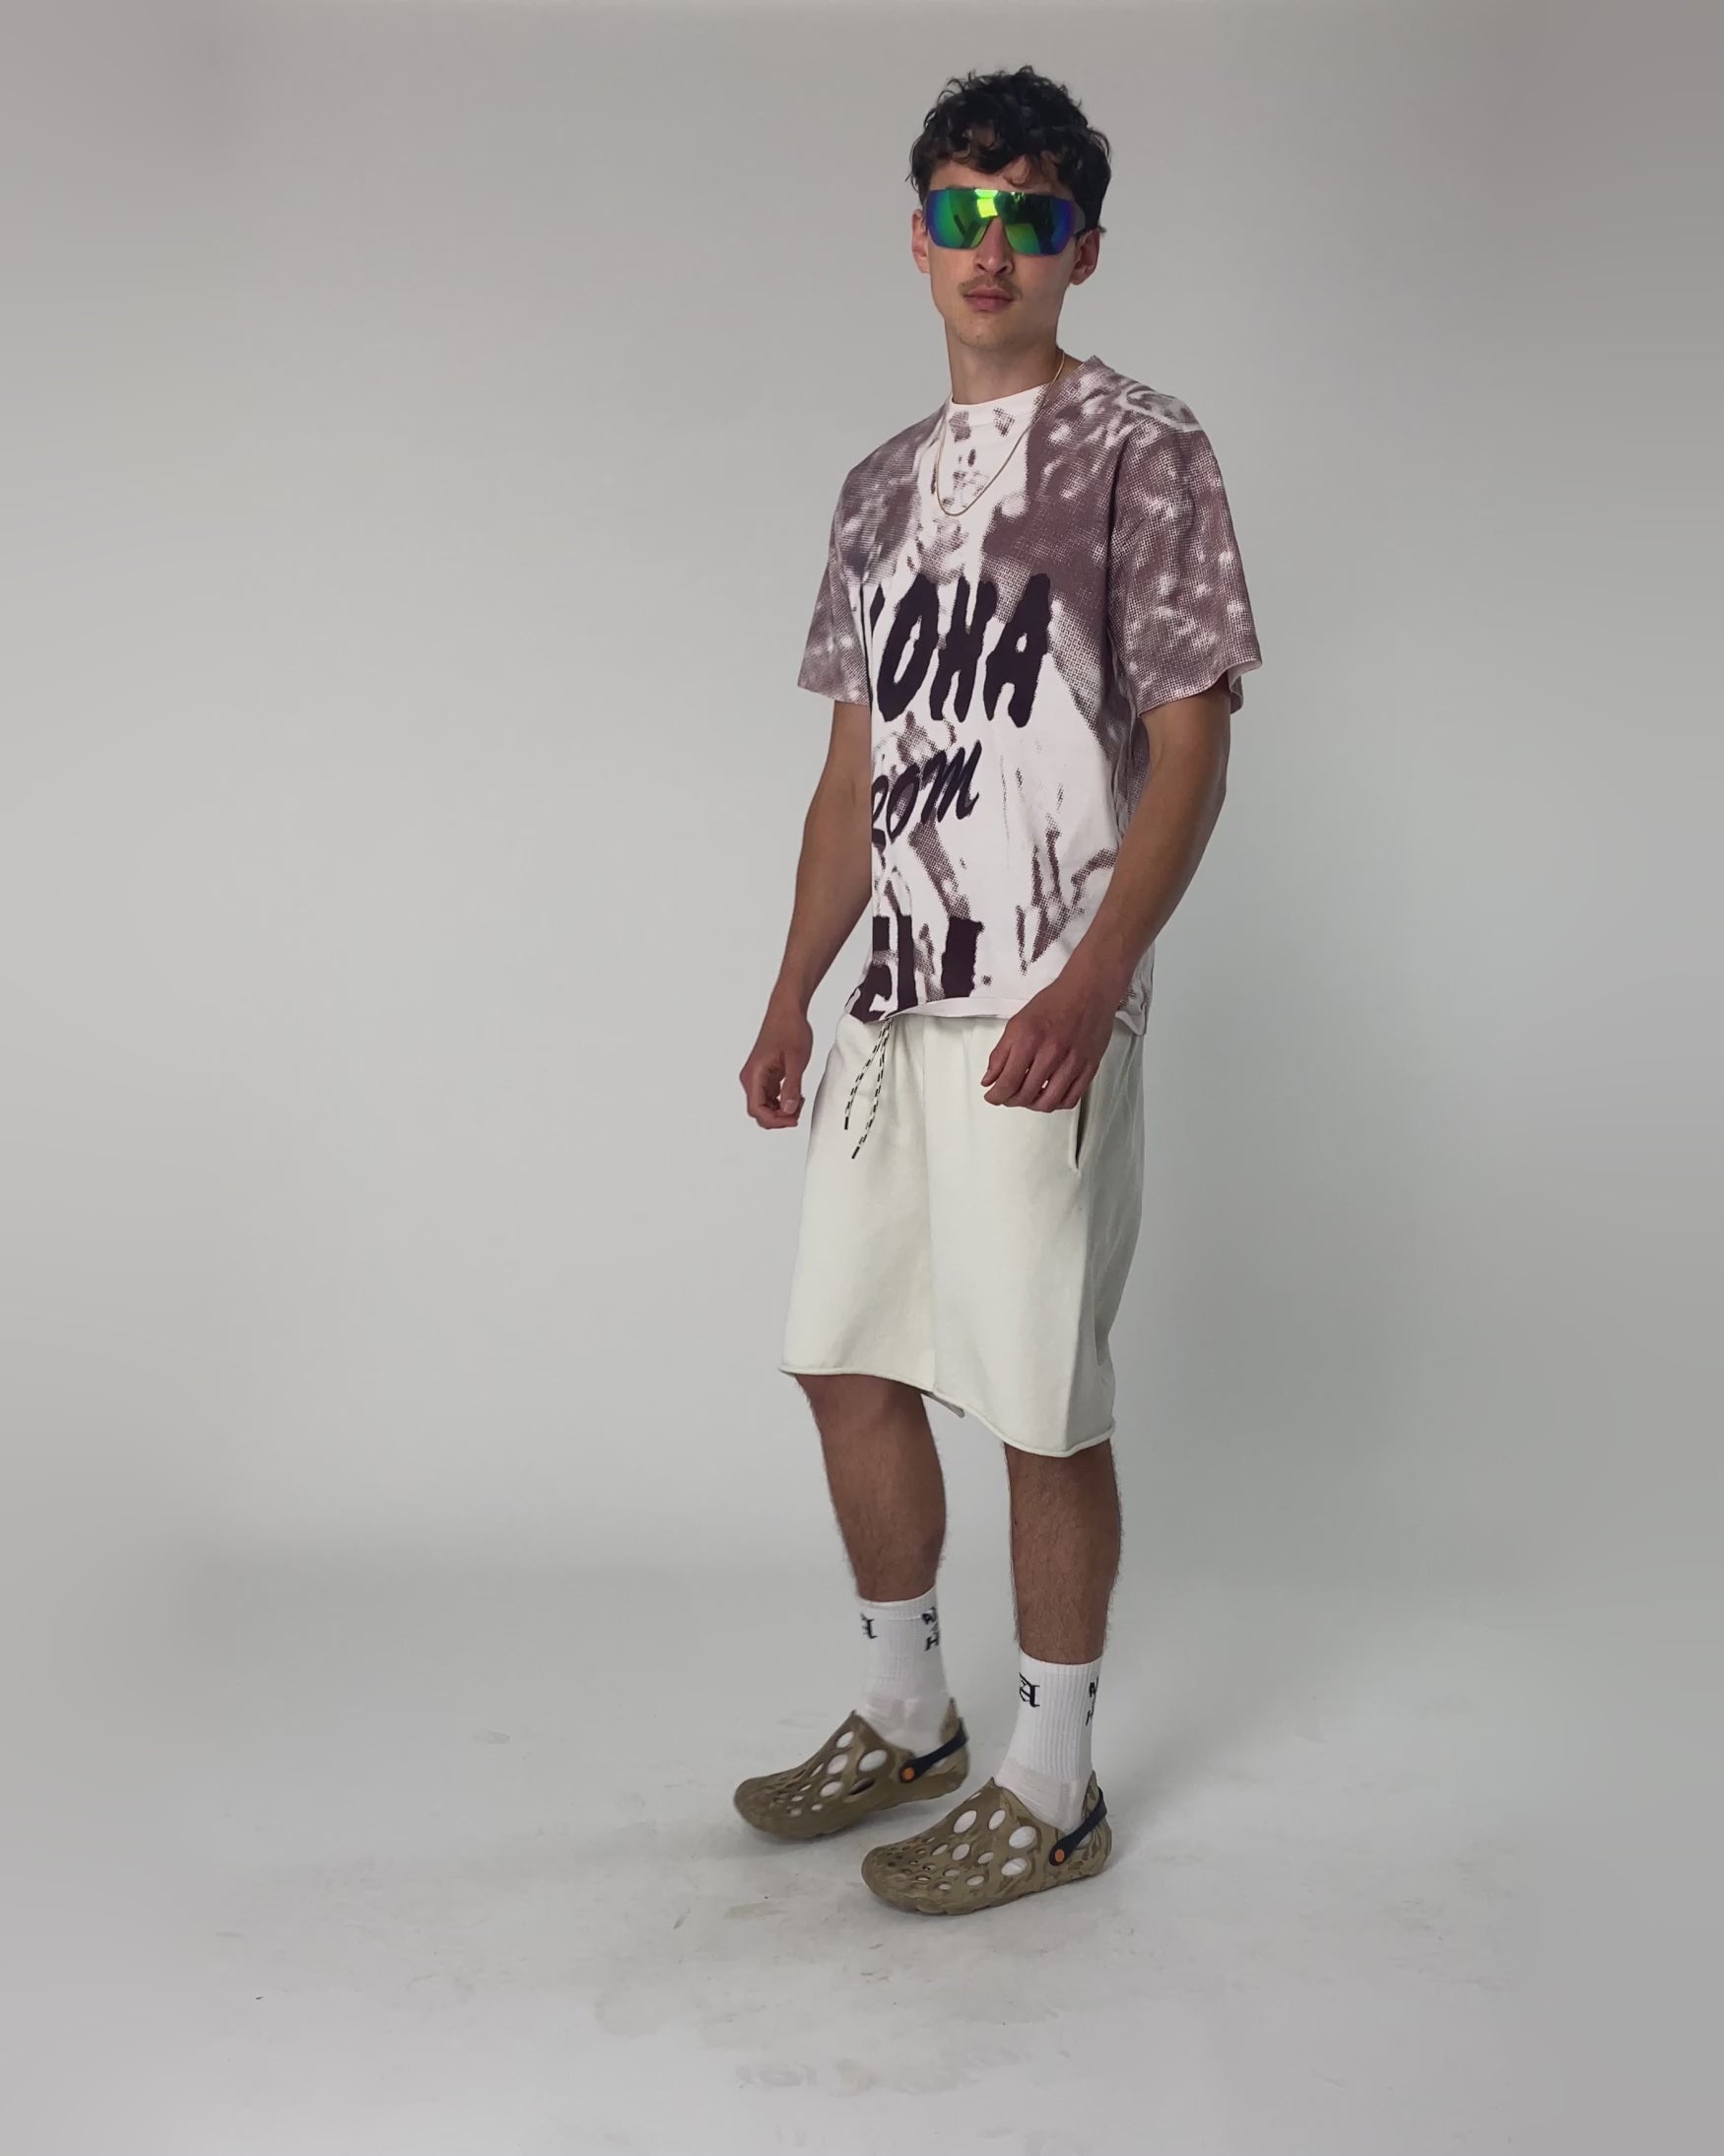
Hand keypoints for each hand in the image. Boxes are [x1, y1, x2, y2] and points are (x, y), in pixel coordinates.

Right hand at [740, 1000, 813, 1128]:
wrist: (787, 1010)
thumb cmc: (789, 1028)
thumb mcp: (795, 1060)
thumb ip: (792, 1087)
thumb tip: (790, 1109)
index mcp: (754, 1074)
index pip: (757, 1109)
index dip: (775, 1120)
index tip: (793, 1119)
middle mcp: (751, 1077)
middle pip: (759, 1111)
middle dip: (779, 1117)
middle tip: (798, 1113)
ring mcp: (758, 1076)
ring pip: (765, 1105)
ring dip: (782, 1110)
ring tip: (799, 1101)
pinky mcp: (766, 1074)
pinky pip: (771, 1096)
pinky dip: (783, 1100)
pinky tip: (796, 1095)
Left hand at [980, 974, 1117, 1111]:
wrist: (1088, 991)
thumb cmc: (1054, 1003)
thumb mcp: (1017, 1023)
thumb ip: (1000, 1053)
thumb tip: (989, 1079)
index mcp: (1029, 1040)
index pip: (1008, 1082)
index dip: (996, 1096)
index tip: (992, 1097)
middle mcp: (1052, 1053)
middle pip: (1026, 1095)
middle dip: (1011, 1100)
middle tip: (1008, 1096)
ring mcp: (1073, 1062)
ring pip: (1049, 1103)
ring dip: (1033, 1105)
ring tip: (1027, 1097)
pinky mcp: (1089, 1067)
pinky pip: (1071, 1099)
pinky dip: (1056, 1103)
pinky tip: (1049, 1095)